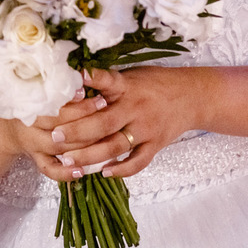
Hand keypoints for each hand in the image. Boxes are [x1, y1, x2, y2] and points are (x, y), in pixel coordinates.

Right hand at [0, 87, 110, 181]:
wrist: (5, 128)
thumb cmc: (26, 102)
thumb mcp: (33, 88)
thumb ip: (52, 84)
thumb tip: (80, 72)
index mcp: (27, 106)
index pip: (51, 105)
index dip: (69, 99)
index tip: (86, 90)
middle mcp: (29, 127)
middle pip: (57, 126)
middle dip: (83, 116)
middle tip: (103, 104)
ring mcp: (33, 146)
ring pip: (58, 147)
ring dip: (81, 143)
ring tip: (103, 133)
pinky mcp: (37, 160)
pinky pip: (50, 169)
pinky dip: (65, 173)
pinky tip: (82, 171)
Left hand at [49, 67, 206, 178]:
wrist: (192, 96)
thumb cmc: (154, 83)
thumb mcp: (131, 75)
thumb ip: (107, 83)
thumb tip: (73, 83)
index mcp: (126, 86)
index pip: (105, 82)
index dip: (87, 82)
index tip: (67, 86)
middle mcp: (135, 107)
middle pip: (103, 122)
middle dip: (77, 131)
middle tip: (54, 137)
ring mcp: (146, 128)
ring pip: (115, 145)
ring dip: (90, 155)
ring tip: (67, 160)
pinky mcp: (156, 144)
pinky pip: (138, 161)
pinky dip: (122, 169)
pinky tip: (104, 173)